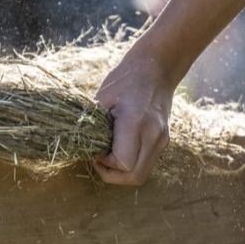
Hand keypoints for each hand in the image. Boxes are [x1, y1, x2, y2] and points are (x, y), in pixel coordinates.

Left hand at [93, 45, 173, 185]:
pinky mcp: (164, 139)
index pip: (122, 163)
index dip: (105, 164)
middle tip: (99, 160)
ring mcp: (162, 139)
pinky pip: (146, 162)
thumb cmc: (126, 78)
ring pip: (142, 173)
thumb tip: (80, 146)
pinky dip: (132, 163)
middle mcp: (154, 135)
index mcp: (136, 123)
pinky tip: (120, 148)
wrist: (158, 67)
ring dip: (123, 171)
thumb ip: (93, 125)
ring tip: (109, 155)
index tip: (95, 150)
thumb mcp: (102, 98)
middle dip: (113, 175)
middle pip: (135, 176)